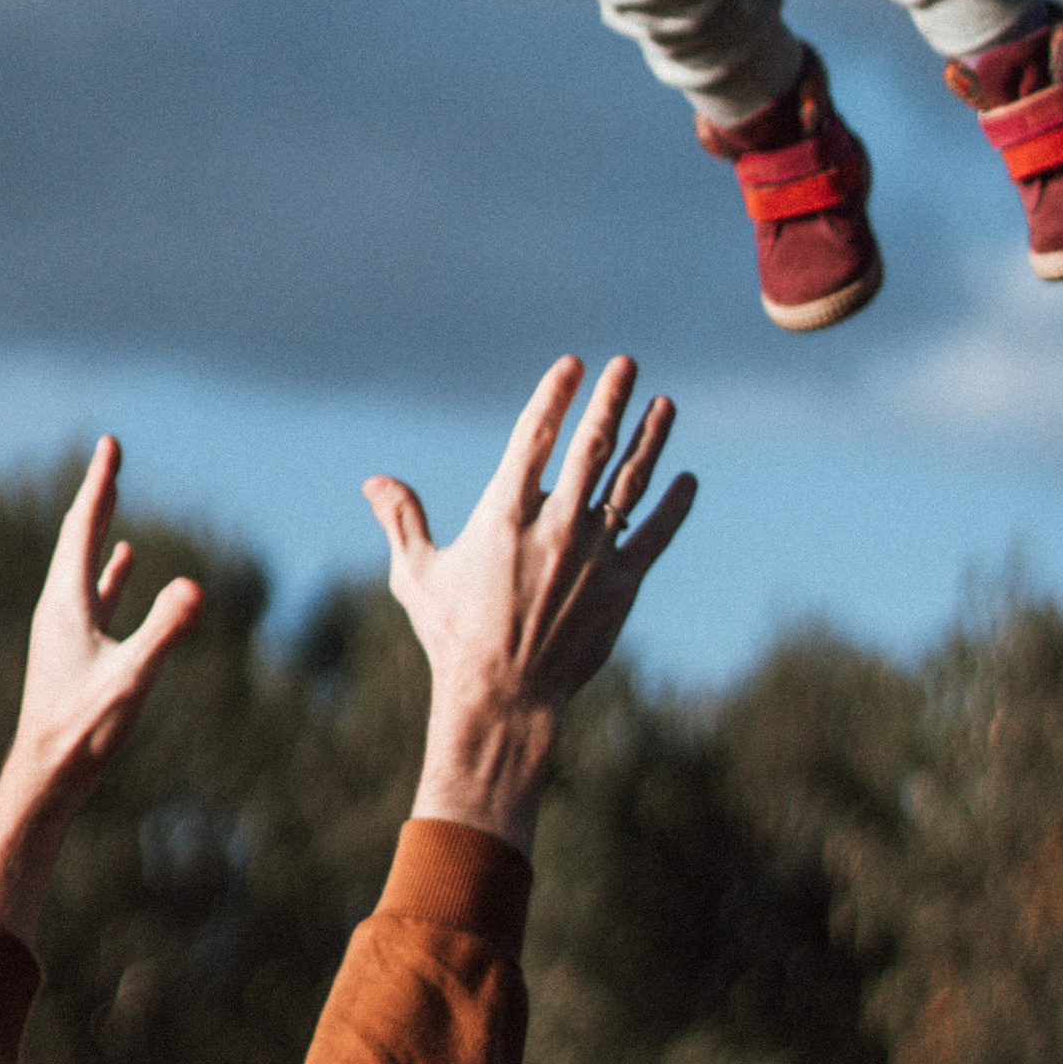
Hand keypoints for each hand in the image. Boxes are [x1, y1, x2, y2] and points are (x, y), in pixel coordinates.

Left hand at [0, 437, 203, 944]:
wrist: (44, 780)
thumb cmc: (82, 732)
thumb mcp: (131, 680)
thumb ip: (164, 632)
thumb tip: (194, 587)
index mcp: (66, 604)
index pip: (83, 529)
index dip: (100, 484)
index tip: (110, 443)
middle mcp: (60, 608)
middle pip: (78, 536)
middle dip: (98, 494)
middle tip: (111, 453)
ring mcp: (65, 629)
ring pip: (84, 563)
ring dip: (101, 527)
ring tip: (112, 497)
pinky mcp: (75, 650)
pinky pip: (94, 594)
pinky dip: (110, 569)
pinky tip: (124, 562)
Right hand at [365, 355, 693, 853]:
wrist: (505, 699)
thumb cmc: (454, 638)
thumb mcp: (416, 575)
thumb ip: (402, 521)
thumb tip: (374, 481)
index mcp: (505, 514)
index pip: (536, 437)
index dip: (556, 395)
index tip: (573, 365)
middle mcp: (555, 525)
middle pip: (592, 447)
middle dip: (610, 400)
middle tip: (626, 364)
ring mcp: (593, 554)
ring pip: (629, 483)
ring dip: (650, 439)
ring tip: (664, 405)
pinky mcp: (621, 585)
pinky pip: (655, 536)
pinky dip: (674, 506)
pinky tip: (687, 480)